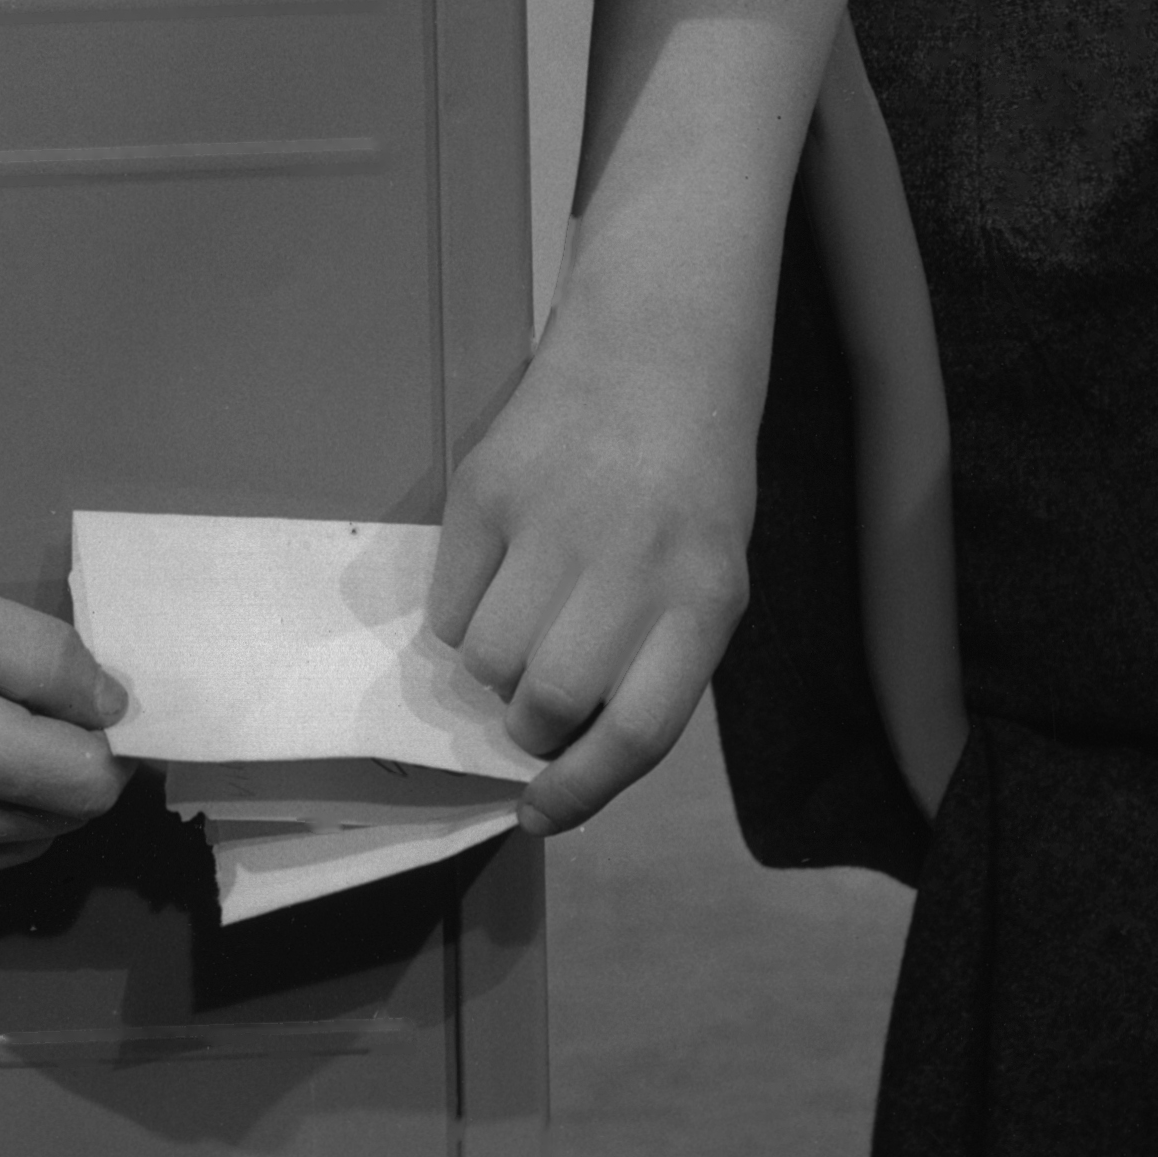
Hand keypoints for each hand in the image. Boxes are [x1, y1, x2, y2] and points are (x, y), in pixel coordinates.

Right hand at [429, 293, 759, 837]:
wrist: (659, 344)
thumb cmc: (691, 481)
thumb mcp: (708, 576)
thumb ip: (653, 660)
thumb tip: (560, 751)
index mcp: (704, 598)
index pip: (639, 733)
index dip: (582, 792)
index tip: (540, 812)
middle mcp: (631, 563)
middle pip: (549, 701)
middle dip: (530, 727)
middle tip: (534, 705)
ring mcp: (552, 520)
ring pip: (486, 660)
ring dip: (493, 671)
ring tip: (520, 626)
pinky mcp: (486, 486)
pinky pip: (449, 604)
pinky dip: (462, 616)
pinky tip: (495, 577)